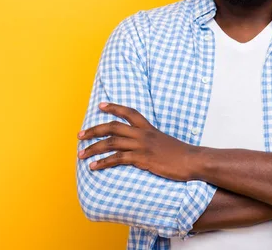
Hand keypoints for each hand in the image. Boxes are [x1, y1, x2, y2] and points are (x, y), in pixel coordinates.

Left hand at [77, 102, 196, 180]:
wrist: (191, 160)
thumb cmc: (180, 153)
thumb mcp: (164, 141)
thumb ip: (150, 140)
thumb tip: (140, 144)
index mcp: (148, 128)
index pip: (129, 112)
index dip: (114, 107)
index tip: (100, 106)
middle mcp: (143, 134)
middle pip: (112, 127)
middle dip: (94, 130)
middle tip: (80, 135)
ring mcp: (142, 146)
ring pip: (111, 142)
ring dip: (93, 148)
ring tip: (81, 154)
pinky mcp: (142, 159)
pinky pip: (118, 158)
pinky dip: (103, 162)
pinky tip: (94, 167)